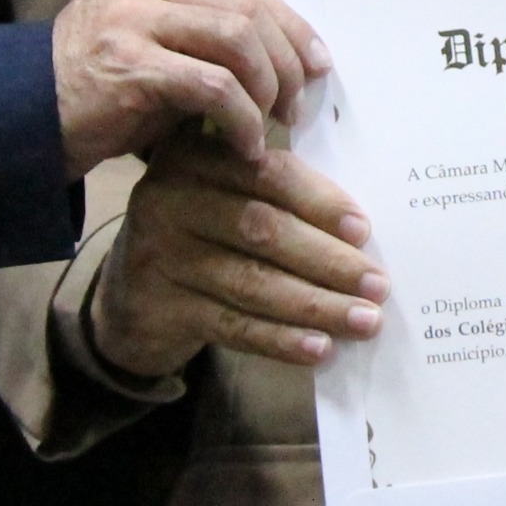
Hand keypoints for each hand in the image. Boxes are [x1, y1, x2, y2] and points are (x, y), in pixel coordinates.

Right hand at [48, 0, 329, 175]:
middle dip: (287, 59)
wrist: (21, 120)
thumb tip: (285, 56)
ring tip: (271, 126)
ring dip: (267, 88)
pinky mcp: (129, 64)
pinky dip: (240, 117)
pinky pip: (212, 85)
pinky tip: (244, 145)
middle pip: (248, 7)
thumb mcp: (153, 43)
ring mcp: (132, 17)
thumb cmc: (96, 91)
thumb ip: (205, 34)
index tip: (317, 62)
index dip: (290, 25)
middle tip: (298, 104)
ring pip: (237, 38)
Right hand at [88, 134, 382, 380]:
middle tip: (377, 285)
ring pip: (252, 282)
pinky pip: (233, 325)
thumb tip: (360, 226)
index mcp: (195, 156)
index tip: (364, 230)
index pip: (267, 174)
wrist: (128, 296)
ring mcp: (160, 255)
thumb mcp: (222, 194)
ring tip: (363, 320)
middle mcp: (169, 198)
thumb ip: (275, 189)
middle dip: (328, 260)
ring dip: (316, 305)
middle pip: (263, 230)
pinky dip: (280, 339)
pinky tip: (318, 348)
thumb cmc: (199, 234)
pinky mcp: (158, 307)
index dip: (319, 201)